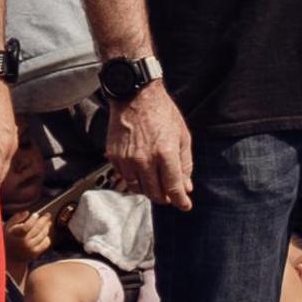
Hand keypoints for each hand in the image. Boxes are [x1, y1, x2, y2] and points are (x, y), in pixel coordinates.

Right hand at [4, 204, 54, 265]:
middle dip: (43, 220)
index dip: (32, 219)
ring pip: (43, 235)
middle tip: (48, 215)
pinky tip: (45, 233)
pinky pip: (45, 243)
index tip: (36, 214)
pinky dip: (47, 237)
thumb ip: (15, 218)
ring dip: (46, 227)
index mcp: (15, 236)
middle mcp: (24, 243)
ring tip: (48, 222)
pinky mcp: (35, 254)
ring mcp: (30, 249)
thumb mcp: (6, 227)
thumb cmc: (7, 239)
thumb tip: (27, 212)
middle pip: (37, 229)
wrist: (8, 258)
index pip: (27, 226)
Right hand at [105, 81, 192, 209]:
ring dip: (149, 189)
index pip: (173, 188)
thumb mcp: (182, 135)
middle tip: (170, 193)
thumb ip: (185, 164)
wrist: (135, 96)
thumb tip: (186, 186)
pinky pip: (125, 177)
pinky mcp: (114, 156)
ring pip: (138, 189)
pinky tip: (141, 169)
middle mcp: (144, 160)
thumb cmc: (162, 112)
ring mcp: (127, 159)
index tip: (184, 205)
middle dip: (165, 197)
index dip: (180, 201)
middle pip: (155, 194)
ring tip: (155, 180)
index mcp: (165, 154)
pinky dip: (134, 178)